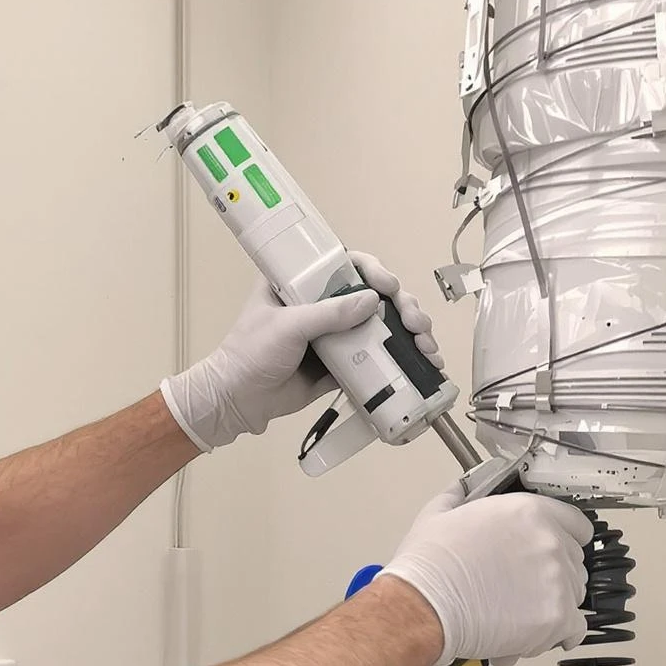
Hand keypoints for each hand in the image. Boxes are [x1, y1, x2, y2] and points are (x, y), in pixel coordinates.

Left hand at [159, 253, 437, 451]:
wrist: (237, 401)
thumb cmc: (250, 354)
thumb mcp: (286, 326)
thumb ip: (328, 314)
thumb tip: (374, 301)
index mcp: (303, 282)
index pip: (347, 263)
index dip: (374, 270)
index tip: (387, 286)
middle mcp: (324, 303)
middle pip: (375, 294)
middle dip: (403, 305)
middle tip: (414, 322)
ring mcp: (337, 334)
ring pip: (383, 324)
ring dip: (411, 332)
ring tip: (427, 347)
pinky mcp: (345, 363)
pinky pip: (378, 356)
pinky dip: (403, 360)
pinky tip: (424, 364)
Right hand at [379, 488, 592, 665]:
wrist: (422, 607)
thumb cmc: (428, 566)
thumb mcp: (440, 513)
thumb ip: (462, 495)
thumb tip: (464, 489)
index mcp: (529, 512)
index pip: (576, 524)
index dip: (564, 539)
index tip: (552, 553)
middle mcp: (550, 542)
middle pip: (574, 562)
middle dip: (551, 576)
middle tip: (521, 588)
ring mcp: (557, 581)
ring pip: (573, 596)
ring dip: (551, 604)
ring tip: (515, 615)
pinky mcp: (557, 618)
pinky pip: (574, 628)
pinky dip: (558, 634)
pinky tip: (535, 635)